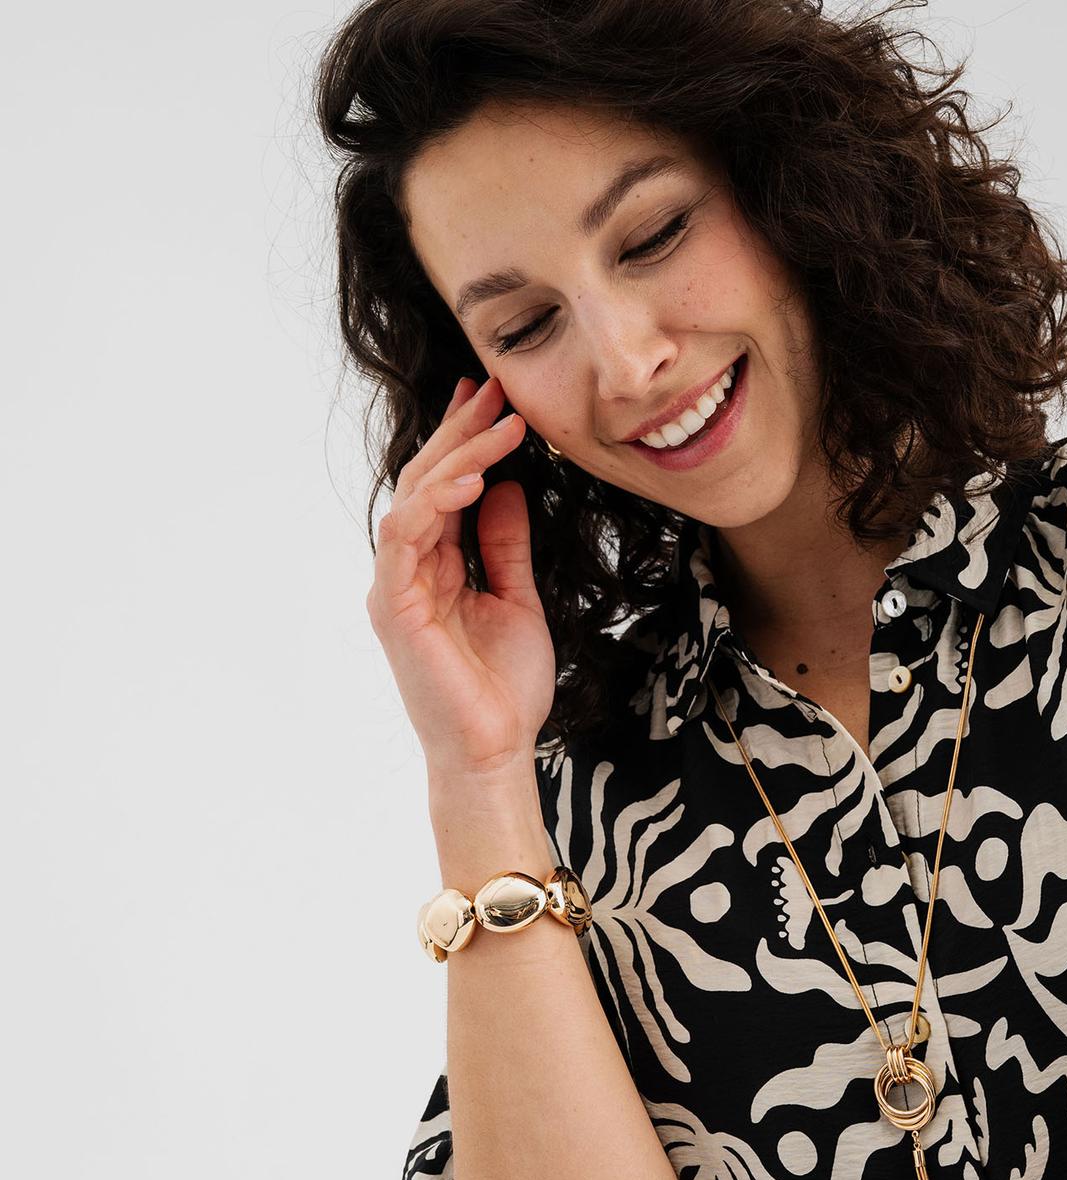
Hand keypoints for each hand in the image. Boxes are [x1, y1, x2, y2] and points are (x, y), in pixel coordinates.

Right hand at [366, 373, 552, 779]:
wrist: (495, 749)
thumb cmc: (504, 688)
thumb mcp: (517, 599)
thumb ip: (505, 545)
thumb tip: (506, 487)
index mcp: (434, 566)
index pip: (445, 487)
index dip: (466, 440)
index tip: (496, 398)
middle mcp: (408, 568)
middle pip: (426, 480)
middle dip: (462, 431)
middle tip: (498, 388)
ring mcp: (396, 585)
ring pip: (415, 497)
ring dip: (459, 455)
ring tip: (502, 424)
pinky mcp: (394, 605)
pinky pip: (405, 536)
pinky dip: (436, 502)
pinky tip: (474, 479)